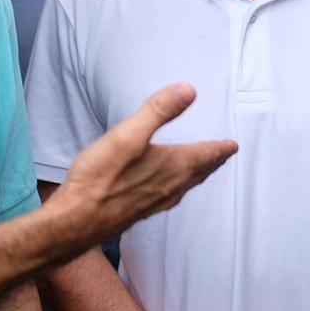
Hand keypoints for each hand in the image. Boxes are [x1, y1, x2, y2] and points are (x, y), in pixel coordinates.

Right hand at [47, 83, 236, 242]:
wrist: (76, 220)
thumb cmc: (100, 177)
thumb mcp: (128, 134)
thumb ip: (159, 111)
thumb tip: (189, 90)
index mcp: (172, 167)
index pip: (205, 155)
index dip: (220, 148)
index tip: (233, 145)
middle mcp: (168, 187)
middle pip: (198, 172)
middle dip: (211, 162)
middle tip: (223, 155)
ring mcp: (154, 201)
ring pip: (184, 186)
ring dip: (196, 175)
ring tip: (200, 170)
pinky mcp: (138, 210)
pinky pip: (168, 196)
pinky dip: (177, 187)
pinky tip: (165, 189)